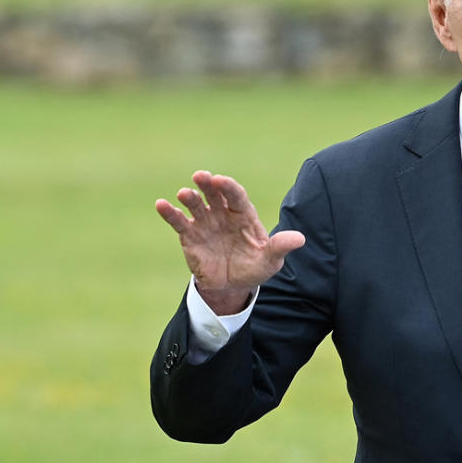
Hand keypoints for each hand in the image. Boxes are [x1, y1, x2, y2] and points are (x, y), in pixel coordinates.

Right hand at [155, 171, 304, 314]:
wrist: (232, 286)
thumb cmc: (254, 268)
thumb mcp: (270, 260)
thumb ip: (280, 247)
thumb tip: (300, 239)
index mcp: (243, 215)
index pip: (236, 196)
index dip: (229, 187)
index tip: (221, 180)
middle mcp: (223, 214)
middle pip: (215, 194)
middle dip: (208, 185)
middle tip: (202, 176)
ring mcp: (205, 223)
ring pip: (196, 205)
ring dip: (190, 198)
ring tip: (184, 193)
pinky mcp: (189, 235)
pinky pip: (179, 221)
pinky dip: (170, 213)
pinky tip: (161, 204)